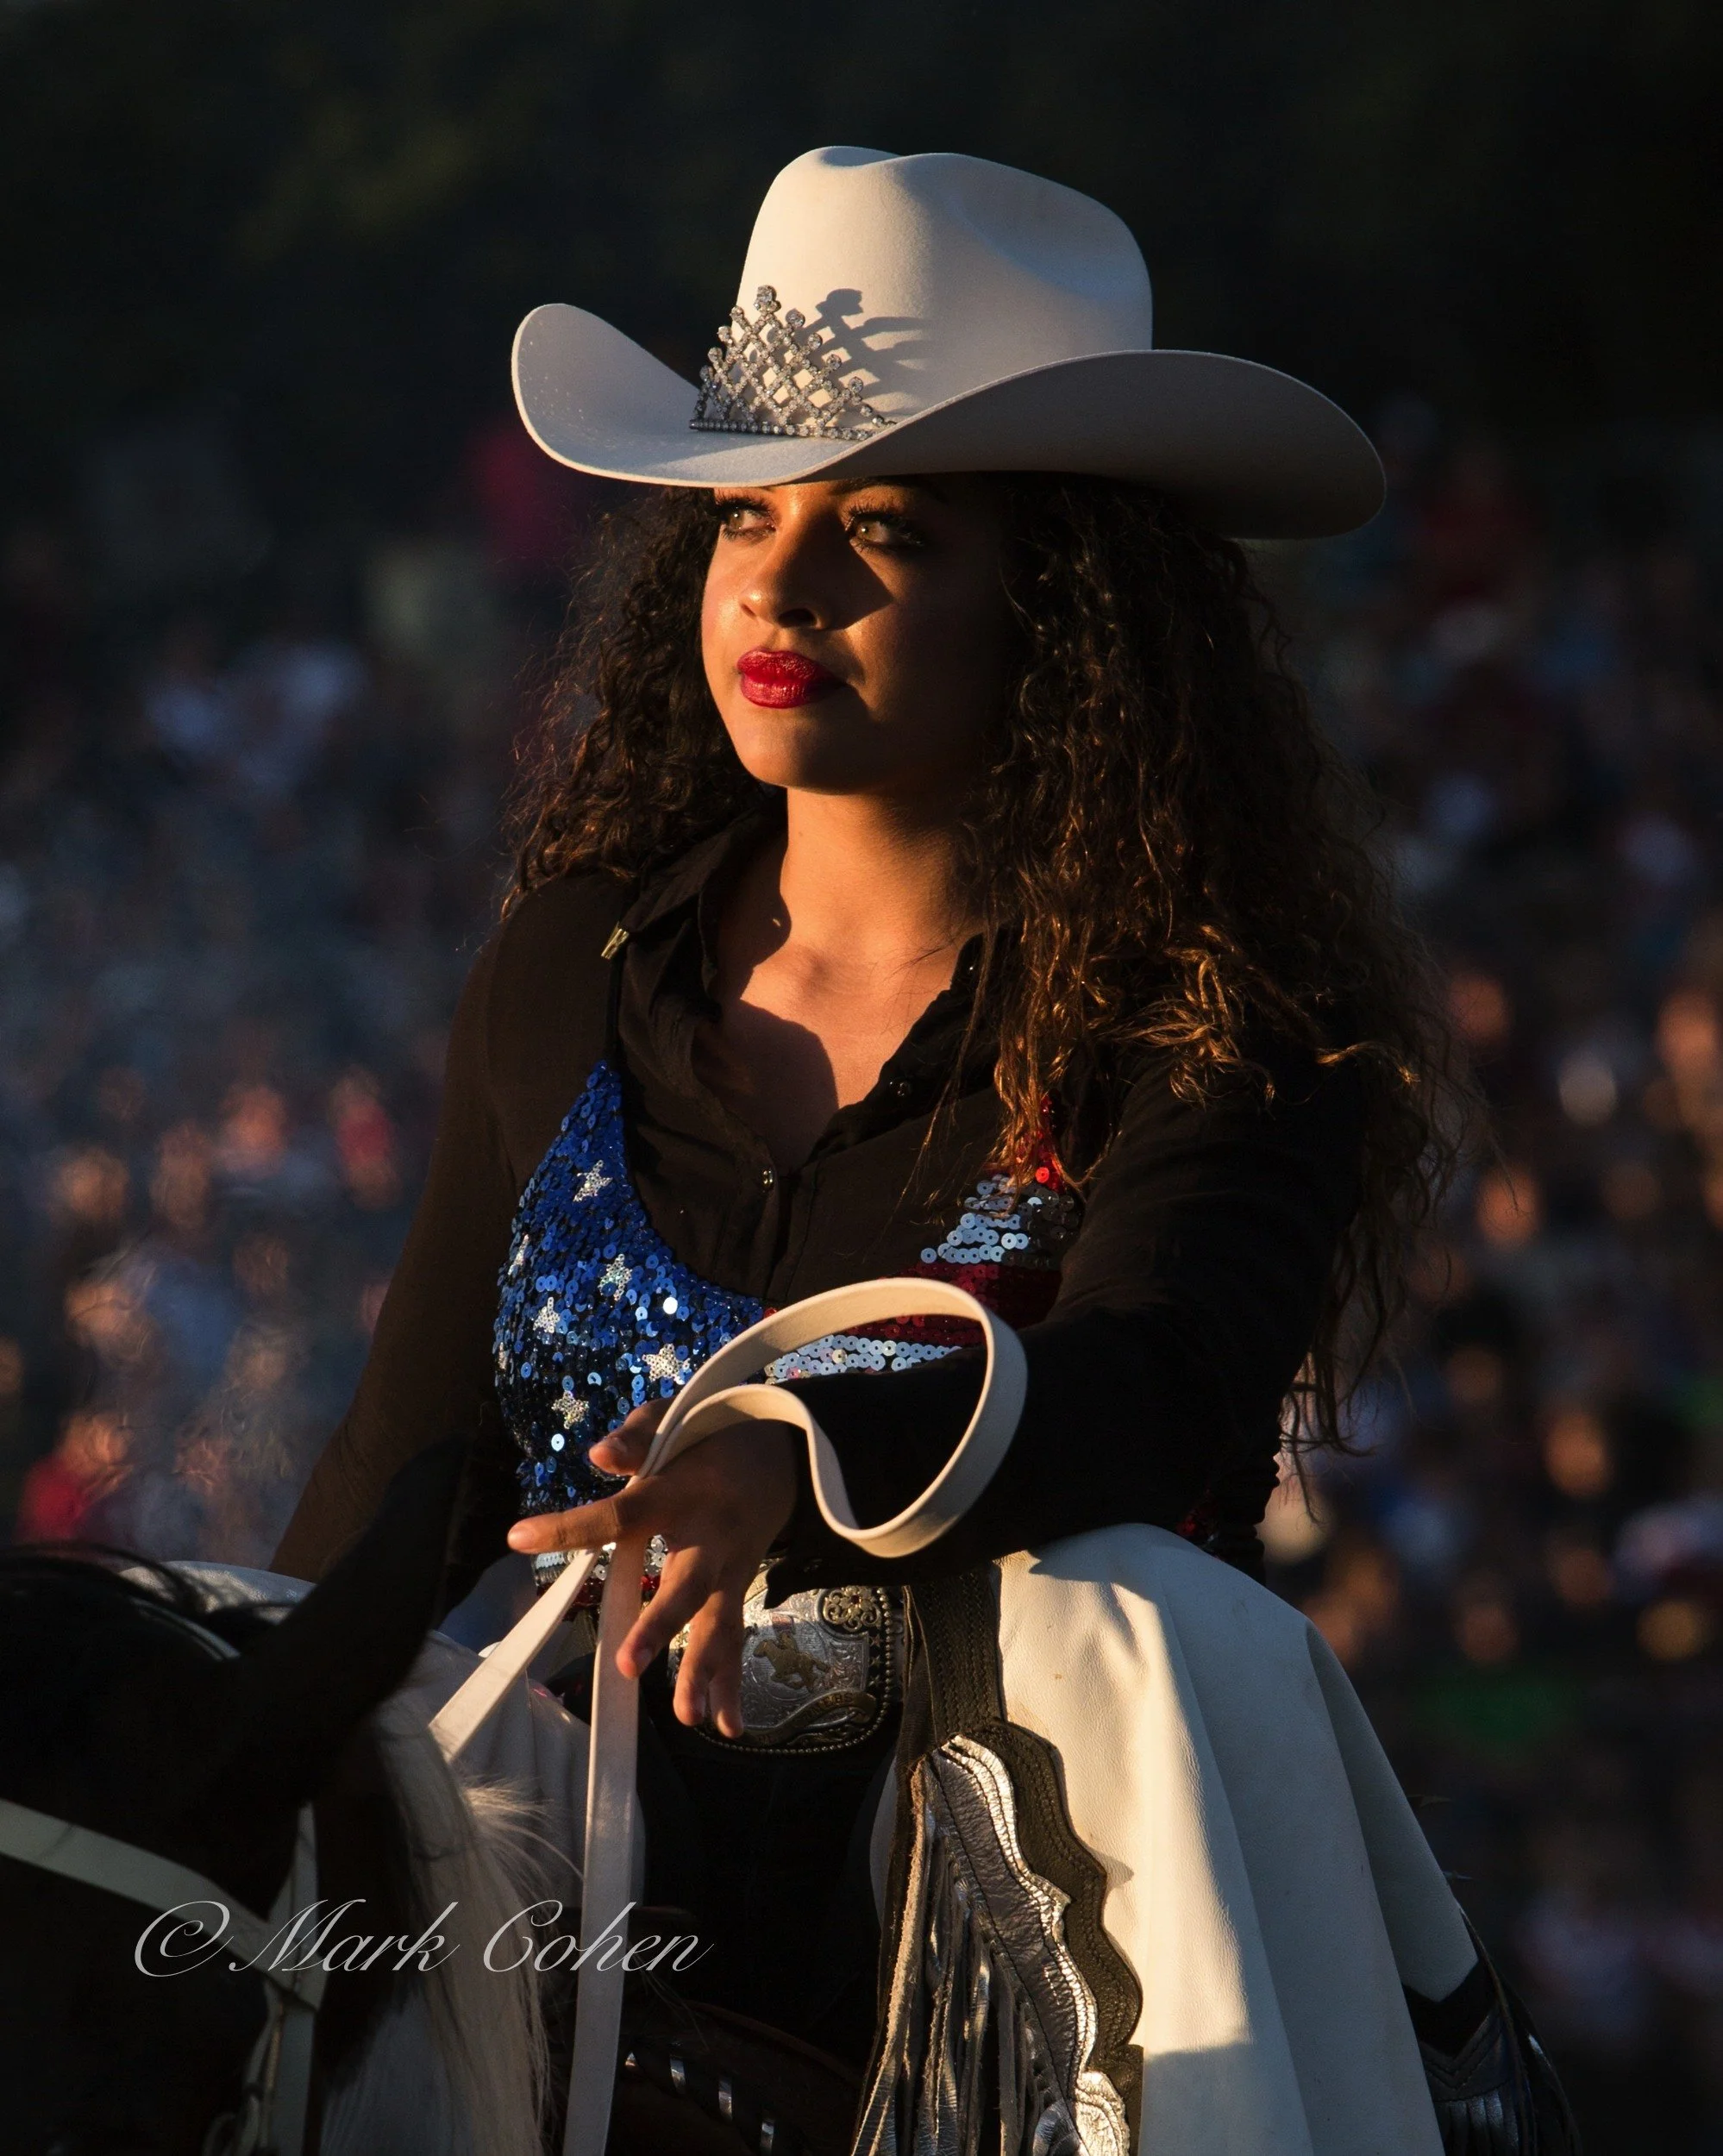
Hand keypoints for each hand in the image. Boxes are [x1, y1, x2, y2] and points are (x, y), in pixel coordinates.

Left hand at [506, 1400, 795, 1736]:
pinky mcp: (737, 1589)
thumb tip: (595, 1455)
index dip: (572, 1526)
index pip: (619, 1513)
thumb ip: (636, 1438)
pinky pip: (734, 1638)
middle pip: (685, 1584)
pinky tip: (726, 1726)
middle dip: (661, 1626)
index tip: (518, 1537)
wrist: (783, 1453)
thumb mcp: (674, 1418)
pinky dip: (733, 1683)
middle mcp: (706, 1537)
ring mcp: (728, 1567)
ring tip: (688, 1716)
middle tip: (629, 1665)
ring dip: (703, 1671)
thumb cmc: (708, 1438)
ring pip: (717, 1622)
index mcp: (677, 1492)